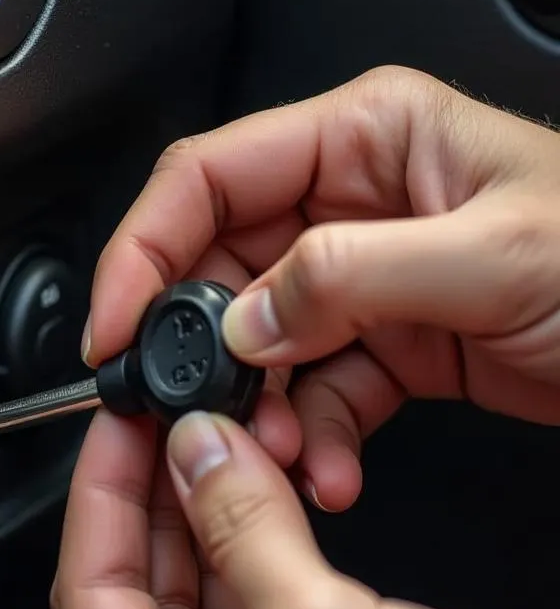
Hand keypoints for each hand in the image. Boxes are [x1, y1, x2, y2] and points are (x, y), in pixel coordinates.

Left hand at [52, 409, 559, 608]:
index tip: (119, 424)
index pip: (87, 591)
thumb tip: (199, 452)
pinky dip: (242, 562)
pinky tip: (250, 508)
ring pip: (190, 607)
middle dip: (152, 500)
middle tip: (165, 425)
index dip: (101, 492)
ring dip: (199, 524)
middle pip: (134, 597)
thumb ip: (244, 526)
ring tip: (208, 448)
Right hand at [82, 66, 559, 509]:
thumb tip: (243, 321)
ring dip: (257, 409)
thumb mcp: (495, 255)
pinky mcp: (381, 341)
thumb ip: (351, 277)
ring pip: (260, 343)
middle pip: (220, 268)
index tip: (113, 323)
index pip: (207, 179)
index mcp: (364, 139)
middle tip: (191, 411)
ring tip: (279, 456)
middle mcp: (350, 201)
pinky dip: (308, 437)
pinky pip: (311, 389)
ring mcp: (362, 276)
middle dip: (203, 351)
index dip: (143, 250)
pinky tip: (328, 468)